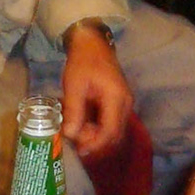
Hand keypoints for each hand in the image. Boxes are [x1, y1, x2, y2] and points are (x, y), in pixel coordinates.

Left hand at [59, 22, 131, 161]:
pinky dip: (99, 128)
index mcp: (116, 98)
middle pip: (114, 134)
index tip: (80, 150)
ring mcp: (124, 103)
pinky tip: (83, 125)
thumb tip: (70, 135)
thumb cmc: (83, 62)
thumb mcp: (74, 85)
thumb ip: (73, 111)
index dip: (96, 145)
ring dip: (97, 136)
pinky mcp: (119, 102)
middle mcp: (125, 103)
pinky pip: (111, 122)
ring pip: (114, 130)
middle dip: (96, 142)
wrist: (92, 43)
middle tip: (75, 140)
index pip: (110, 131)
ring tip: (77, 131)